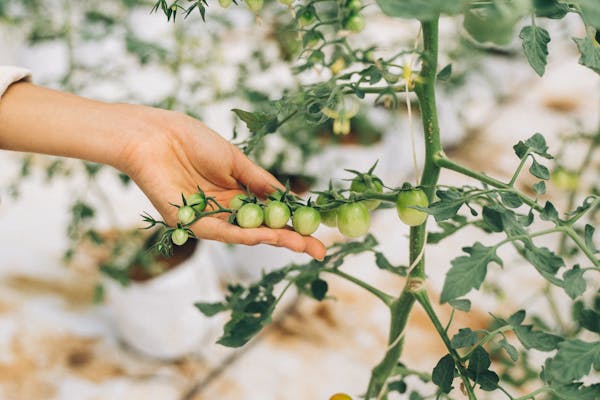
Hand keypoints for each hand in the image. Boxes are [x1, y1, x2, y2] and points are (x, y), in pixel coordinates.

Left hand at [117, 105, 326, 259]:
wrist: (154, 134)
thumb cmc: (192, 140)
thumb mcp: (235, 161)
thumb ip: (259, 181)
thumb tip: (287, 198)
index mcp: (235, 194)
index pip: (270, 214)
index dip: (293, 223)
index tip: (318, 230)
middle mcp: (224, 211)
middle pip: (262, 230)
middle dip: (290, 241)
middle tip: (319, 252)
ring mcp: (207, 218)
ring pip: (245, 234)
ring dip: (273, 240)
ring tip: (301, 245)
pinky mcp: (188, 222)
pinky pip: (220, 231)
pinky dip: (243, 234)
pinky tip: (265, 236)